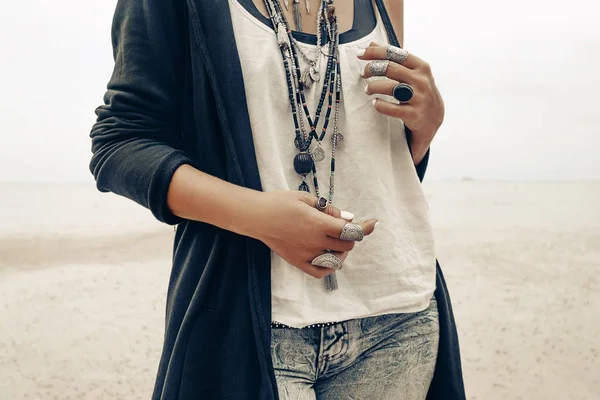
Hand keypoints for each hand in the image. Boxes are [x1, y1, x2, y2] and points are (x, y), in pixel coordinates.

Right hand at [248, 191, 377, 278]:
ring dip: (341, 250)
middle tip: (342, 227)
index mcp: (319, 224)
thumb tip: (347, 218)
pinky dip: (329, 267)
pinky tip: (328, 256)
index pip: (351, 230)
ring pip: (337, 259)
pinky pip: (321, 272)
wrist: (257, 216)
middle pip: (347, 245)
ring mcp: (307, 254)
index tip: (372, 223)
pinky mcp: (298, 262)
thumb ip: (329, 210)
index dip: (364, 227)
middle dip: (350, 236)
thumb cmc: (280, 203)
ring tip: (334, 240)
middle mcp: (315, 242)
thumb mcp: (307, 199)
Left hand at [359, 42, 444, 161]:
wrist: (433, 119)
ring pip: (390, 88)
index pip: (395, 53)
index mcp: (421, 67)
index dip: (375, 52)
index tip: (360, 54)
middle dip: (372, 69)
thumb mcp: (412, 73)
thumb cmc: (419, 92)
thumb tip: (372, 44)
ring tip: (366, 89)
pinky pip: (392, 108)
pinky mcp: (413, 114)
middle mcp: (421, 81)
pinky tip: (375, 103)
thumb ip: (394, 59)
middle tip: (363, 73)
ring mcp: (418, 98)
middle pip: (390, 68)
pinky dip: (380, 105)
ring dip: (373, 87)